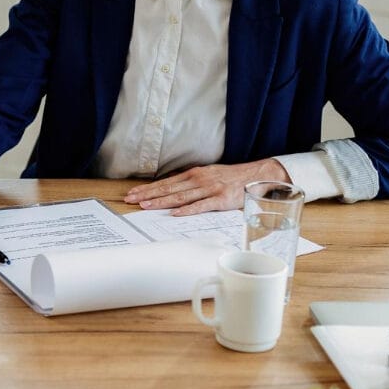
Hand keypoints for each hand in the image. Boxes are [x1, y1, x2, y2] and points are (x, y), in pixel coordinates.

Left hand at [123, 158, 289, 215]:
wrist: (257, 175)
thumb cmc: (231, 178)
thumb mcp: (208, 176)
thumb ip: (191, 183)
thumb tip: (173, 192)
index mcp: (194, 174)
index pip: (166, 183)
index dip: (148, 188)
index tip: (133, 193)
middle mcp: (199, 179)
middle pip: (169, 189)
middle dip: (148, 194)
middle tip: (131, 200)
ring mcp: (209, 189)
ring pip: (181, 197)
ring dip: (161, 201)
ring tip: (145, 206)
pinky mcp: (221, 199)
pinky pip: (201, 205)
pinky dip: (187, 210)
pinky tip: (175, 213)